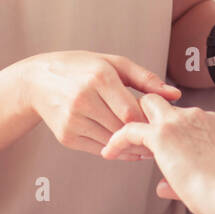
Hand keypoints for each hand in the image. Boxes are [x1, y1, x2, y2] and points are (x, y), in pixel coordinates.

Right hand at [20, 51, 180, 155]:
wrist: (38, 80)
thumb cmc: (81, 68)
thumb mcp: (113, 63)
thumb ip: (146, 79)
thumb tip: (176, 94)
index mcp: (99, 77)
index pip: (131, 111)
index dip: (147, 121)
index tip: (158, 122)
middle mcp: (83, 99)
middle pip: (122, 128)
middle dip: (141, 135)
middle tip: (157, 138)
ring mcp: (72, 120)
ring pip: (111, 142)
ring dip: (130, 146)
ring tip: (144, 143)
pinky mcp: (66, 136)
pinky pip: (98, 148)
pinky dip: (114, 150)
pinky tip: (124, 145)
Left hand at [100, 93, 214, 213]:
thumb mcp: (207, 174)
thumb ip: (181, 175)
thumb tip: (163, 186)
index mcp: (212, 121)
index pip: (184, 116)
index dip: (170, 130)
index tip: (160, 147)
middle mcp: (195, 115)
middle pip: (163, 103)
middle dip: (148, 115)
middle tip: (134, 136)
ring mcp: (179, 121)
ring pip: (145, 106)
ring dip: (131, 123)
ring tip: (116, 144)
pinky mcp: (162, 133)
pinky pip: (131, 129)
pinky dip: (118, 139)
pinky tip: (111, 151)